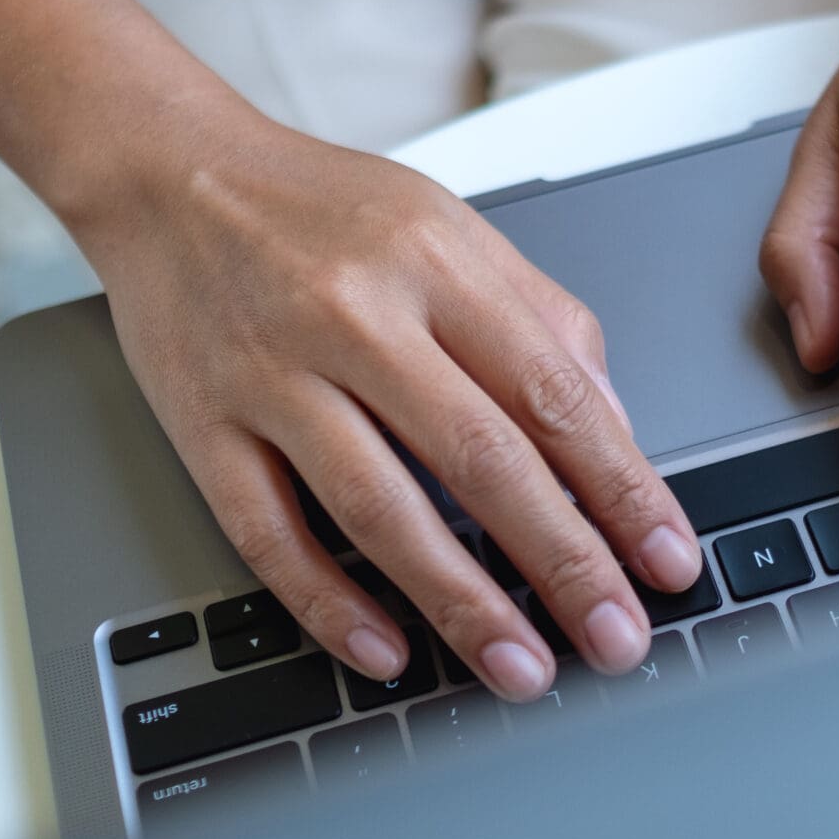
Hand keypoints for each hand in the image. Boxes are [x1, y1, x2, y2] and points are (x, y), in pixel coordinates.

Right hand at [67, 100, 702, 698]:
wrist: (169, 169)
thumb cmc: (321, 208)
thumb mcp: (453, 230)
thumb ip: (544, 323)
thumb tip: (618, 434)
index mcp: (437, 264)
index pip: (555, 395)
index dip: (623, 489)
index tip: (668, 560)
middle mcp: (358, 316)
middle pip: (482, 459)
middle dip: (563, 563)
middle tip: (616, 639)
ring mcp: (274, 375)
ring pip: (380, 508)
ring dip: (460, 602)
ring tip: (521, 669)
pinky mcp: (203, 426)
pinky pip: (269, 532)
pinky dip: (329, 601)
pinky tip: (387, 653)